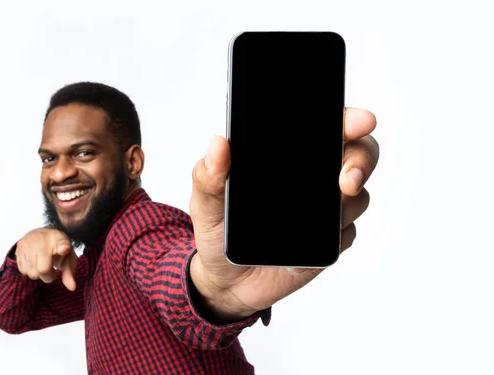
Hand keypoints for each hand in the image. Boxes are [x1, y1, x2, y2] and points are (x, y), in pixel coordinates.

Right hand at [15, 228, 77, 290]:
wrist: (41, 235)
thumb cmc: (57, 249)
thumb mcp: (68, 258)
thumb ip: (69, 273)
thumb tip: (72, 288)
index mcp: (59, 239)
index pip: (62, 243)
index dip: (63, 247)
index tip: (64, 250)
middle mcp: (43, 239)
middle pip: (42, 270)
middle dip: (48, 276)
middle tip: (51, 270)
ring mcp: (28, 242)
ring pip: (31, 273)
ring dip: (38, 274)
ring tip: (42, 264)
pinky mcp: (19, 247)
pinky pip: (22, 270)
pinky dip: (29, 270)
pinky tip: (34, 263)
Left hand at [189, 107, 378, 320]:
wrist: (226, 282)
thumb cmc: (217, 232)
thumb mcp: (205, 201)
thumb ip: (208, 174)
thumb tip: (219, 144)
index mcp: (285, 158)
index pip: (323, 128)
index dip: (348, 120)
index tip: (360, 122)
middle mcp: (311, 178)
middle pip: (357, 156)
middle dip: (362, 160)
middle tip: (346, 178)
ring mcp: (323, 210)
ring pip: (357, 197)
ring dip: (347, 203)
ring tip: (320, 215)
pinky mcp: (328, 241)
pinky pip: (347, 234)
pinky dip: (334, 236)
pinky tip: (307, 243)